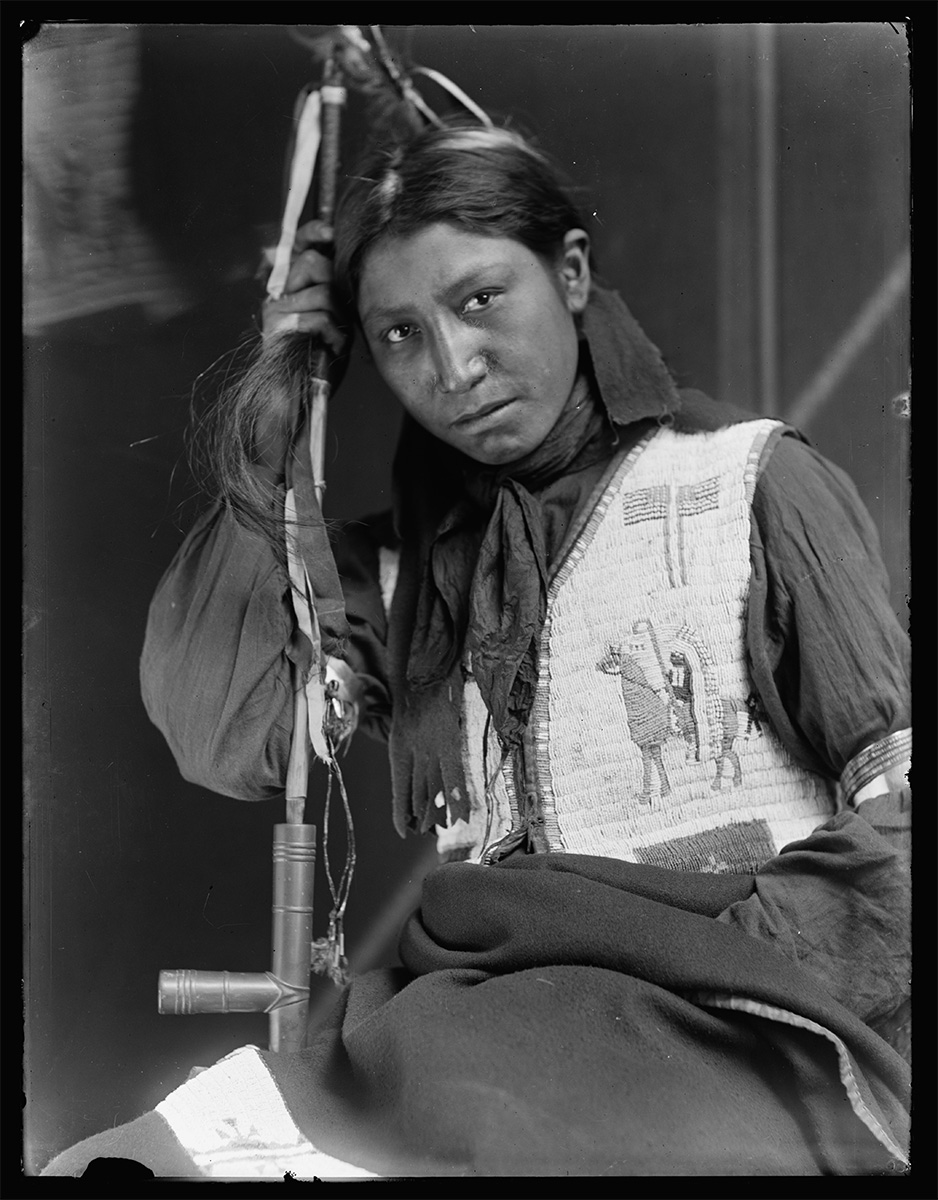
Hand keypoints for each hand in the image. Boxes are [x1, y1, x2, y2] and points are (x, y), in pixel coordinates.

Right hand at [261, 219, 348, 356]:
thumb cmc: (322, 357)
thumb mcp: (336, 317)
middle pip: (311, 261)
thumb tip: (350, 261)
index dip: (314, 231)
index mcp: (292, 286)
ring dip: (339, 317)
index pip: (298, 245)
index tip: (332, 231)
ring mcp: (275, 308)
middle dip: (336, 286)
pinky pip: (319, 317)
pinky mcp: (277, 326)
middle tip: (341, 314)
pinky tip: (331, 348)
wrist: (300, 394)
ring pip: (322, 292)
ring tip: (336, 337)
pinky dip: (334, 336)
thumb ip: (337, 290)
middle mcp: (278, 292)